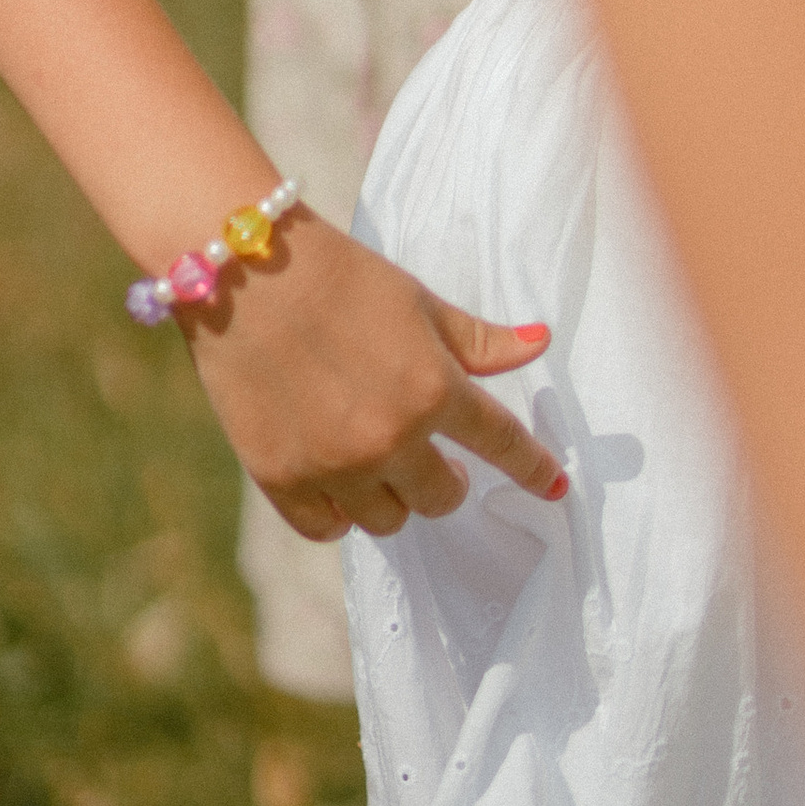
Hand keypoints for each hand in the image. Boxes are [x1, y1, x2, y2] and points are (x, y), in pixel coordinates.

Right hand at [183, 209, 566, 539]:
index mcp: (434, 390)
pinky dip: (339, 513)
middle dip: (445, 479)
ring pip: (388, 520)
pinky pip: (328, 528)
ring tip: (377, 458)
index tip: (555, 487)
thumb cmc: (343, 280)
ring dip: (392, 495)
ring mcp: (334, 466)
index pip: (501, 443)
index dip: (533, 468)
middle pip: (441, 498)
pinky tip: (338, 481)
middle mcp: (390, 439)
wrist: (249, 277)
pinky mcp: (281, 481)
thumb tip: (541, 343)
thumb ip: (479, 341)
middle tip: (431, 452)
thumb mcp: (422, 304)